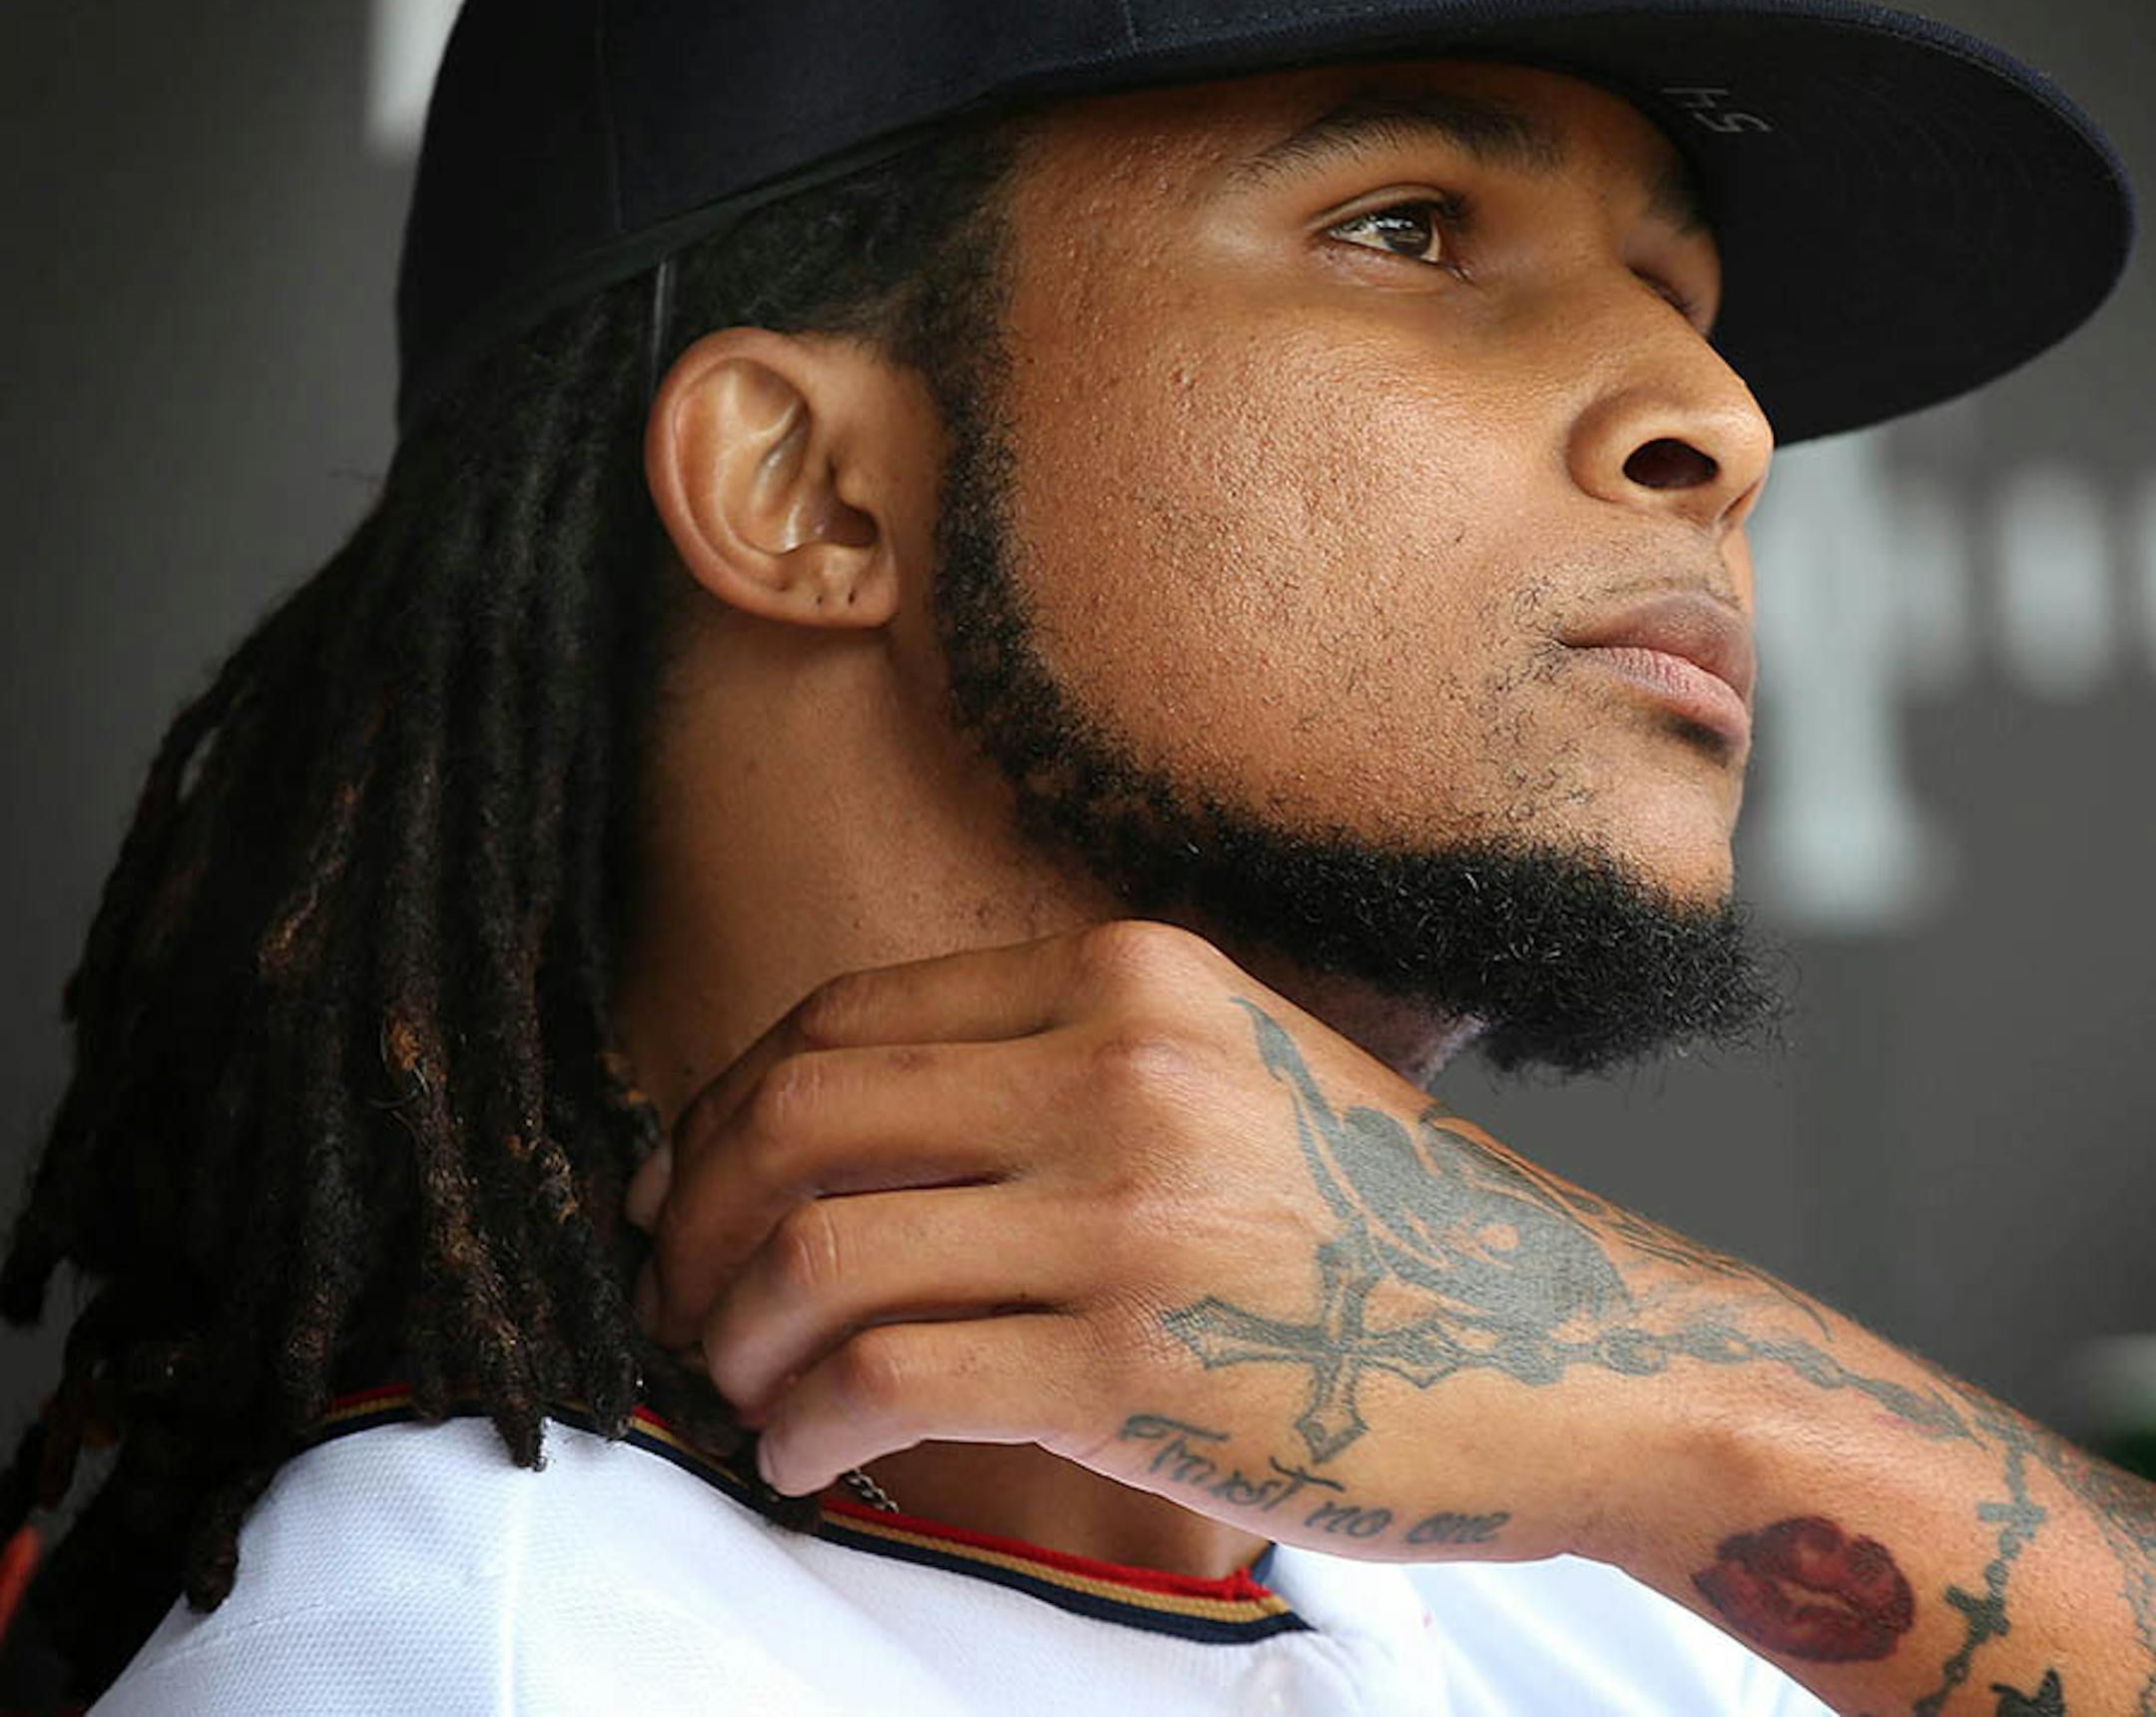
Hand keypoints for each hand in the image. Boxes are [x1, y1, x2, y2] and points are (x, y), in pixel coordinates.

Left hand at [627, 920, 1654, 1562]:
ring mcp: (1127, 1211)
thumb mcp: (1228, 1076)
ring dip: (730, 1336)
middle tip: (673, 1293)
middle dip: (693, 1216)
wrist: (1574, 1350)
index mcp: (1130, 975)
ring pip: (817, 1253)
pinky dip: (800, 1426)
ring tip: (736, 1388)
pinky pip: (882, 1380)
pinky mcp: (1132, 1364)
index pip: (843, 1017)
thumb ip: (1059, 1072)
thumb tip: (844, 1137)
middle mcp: (1118, 1066)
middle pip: (799, 1115)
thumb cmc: (1387, 1226)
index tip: (688, 1185)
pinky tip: (803, 1456)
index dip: (729, 1106)